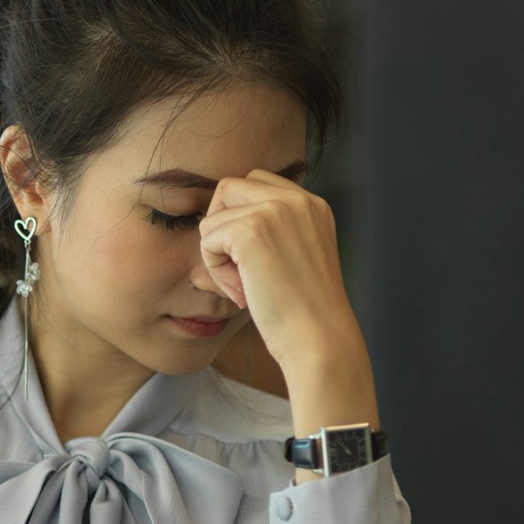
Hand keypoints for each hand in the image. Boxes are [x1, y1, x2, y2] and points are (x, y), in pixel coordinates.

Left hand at [197, 169, 378, 471]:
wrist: (319, 339)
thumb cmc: (303, 312)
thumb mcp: (291, 260)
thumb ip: (263, 236)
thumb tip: (204, 231)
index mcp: (312, 204)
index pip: (256, 183)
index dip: (238, 219)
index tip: (253, 262)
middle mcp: (297, 198)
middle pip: (228, 189)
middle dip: (221, 228)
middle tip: (239, 272)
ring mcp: (274, 210)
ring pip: (214, 216)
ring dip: (217, 254)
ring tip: (244, 287)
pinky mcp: (250, 230)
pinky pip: (207, 239)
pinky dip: (216, 270)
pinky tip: (243, 293)